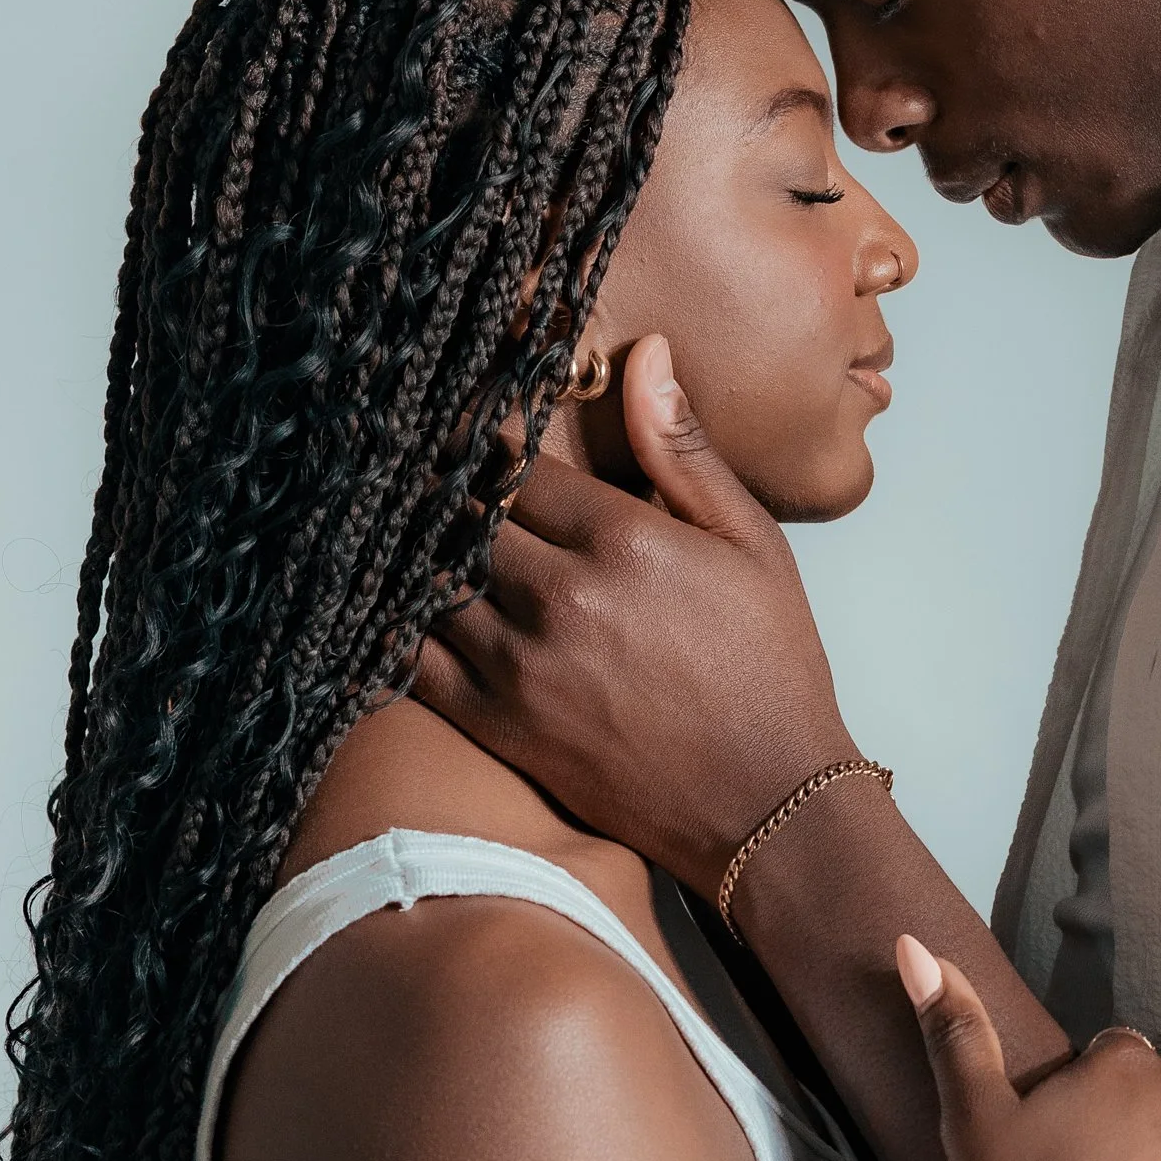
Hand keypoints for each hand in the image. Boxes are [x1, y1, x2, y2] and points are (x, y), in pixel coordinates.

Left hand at [414, 336, 855, 888]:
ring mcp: (520, 666)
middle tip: (414, 459)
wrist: (765, 805)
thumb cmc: (770, 670)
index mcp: (623, 541)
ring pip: (425, 577)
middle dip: (438, 484)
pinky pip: (411, 658)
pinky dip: (393, 620)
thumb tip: (644, 355)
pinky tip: (390, 595)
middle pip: (458, 512)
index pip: (515, 461)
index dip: (485, 434)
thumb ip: (685, 452)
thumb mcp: (750, 545)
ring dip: (413, 546)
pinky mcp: (498, 725)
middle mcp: (561, 598)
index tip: (467, 416)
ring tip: (394, 517)